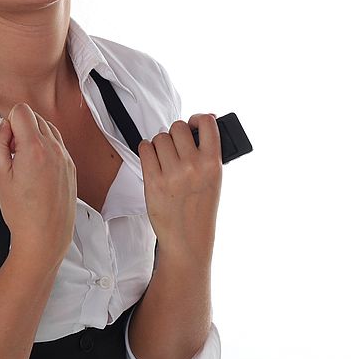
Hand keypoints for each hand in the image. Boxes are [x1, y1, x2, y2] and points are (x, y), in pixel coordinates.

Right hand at [0, 103, 77, 268]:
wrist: (45, 237)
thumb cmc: (22, 212)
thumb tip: (3, 128)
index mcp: (35, 147)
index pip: (21, 110)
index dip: (8, 123)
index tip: (6, 143)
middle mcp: (55, 149)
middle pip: (35, 117)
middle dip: (20, 129)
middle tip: (13, 155)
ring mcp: (65, 158)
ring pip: (47, 129)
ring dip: (33, 137)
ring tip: (24, 163)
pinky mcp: (71, 168)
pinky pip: (57, 145)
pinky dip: (45, 149)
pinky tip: (36, 171)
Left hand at [137, 114, 221, 266]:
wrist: (187, 239)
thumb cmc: (200, 210)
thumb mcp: (214, 180)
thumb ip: (208, 153)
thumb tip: (202, 123)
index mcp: (213, 164)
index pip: (207, 123)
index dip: (198, 119)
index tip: (194, 123)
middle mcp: (193, 166)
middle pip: (177, 127)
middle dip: (175, 134)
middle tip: (176, 147)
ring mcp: (172, 173)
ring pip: (159, 137)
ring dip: (160, 144)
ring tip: (165, 158)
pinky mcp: (153, 181)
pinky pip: (144, 149)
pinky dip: (147, 151)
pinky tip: (153, 160)